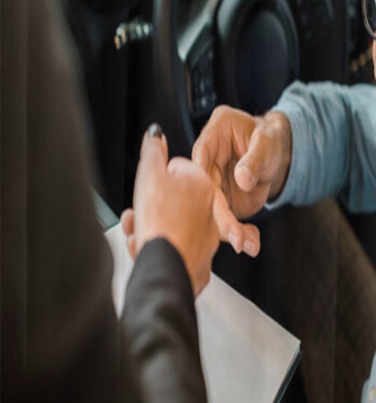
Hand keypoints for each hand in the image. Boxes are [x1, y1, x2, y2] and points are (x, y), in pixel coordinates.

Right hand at [121, 125, 218, 295]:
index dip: (155, 178)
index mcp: (203, 185)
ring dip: (148, 227)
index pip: (176, 169)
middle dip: (148, 206)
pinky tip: (145, 248)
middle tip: (138, 213)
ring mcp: (206, 236)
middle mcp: (209, 209)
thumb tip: (155, 133)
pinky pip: (173, 247)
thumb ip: (153, 152)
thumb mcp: (151, 176)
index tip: (148, 189)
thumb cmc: (163, 222)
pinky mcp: (199, 259)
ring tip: (138, 233)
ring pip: (170, 225)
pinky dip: (158, 248)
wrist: (168, 268)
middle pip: (172, 199)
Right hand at [192, 106, 291, 256]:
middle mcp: (207, 160)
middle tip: (235, 236)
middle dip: (218, 215)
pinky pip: (225, 219)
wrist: (278, 154)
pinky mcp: (222, 200)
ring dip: (228, 230)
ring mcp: (214, 182)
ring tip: (247, 243)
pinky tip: (250, 242)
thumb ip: (253, 160)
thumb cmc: (269, 139)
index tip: (209, 198)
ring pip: (211, 209)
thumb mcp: (266, 143)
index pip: (200, 155)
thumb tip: (242, 178)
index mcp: (214, 135)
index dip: (200, 177)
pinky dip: (237, 233)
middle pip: (203, 189)